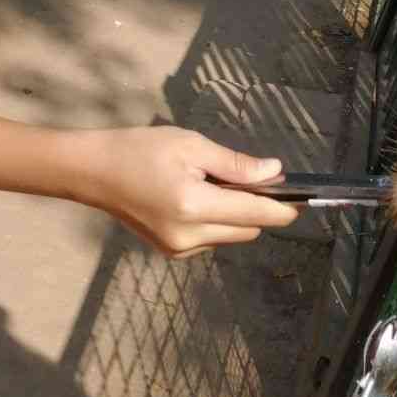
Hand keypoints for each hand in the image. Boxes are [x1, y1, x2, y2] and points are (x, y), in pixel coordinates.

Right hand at [72, 129, 298, 256]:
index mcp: (194, 206)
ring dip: (233, 214)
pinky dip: (214, 221)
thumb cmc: (139, 149)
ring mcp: (179, 249)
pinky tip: (193, 197)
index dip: (283, 208)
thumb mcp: (190, 145)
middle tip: (243, 175)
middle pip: (247, 229)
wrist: (92, 172)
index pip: (255, 213)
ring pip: (230, 236)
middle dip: (255, 206)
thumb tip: (275, 173)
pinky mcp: (170, 252)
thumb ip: (235, 164)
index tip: (303, 200)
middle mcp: (189, 236)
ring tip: (207, 183)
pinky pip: (210, 239)